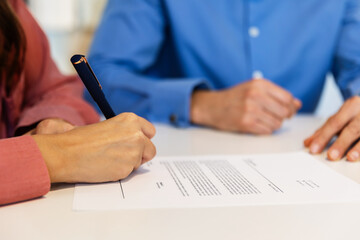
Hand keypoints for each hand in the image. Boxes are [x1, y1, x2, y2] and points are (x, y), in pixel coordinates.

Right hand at [32, 113, 155, 182]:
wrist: (66, 153)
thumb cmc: (81, 139)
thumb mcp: (108, 126)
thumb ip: (125, 132)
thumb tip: (133, 141)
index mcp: (131, 120)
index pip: (150, 132)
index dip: (142, 139)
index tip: (135, 143)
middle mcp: (137, 134)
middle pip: (150, 149)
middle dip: (140, 154)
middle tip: (121, 155)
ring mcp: (134, 152)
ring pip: (140, 162)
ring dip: (129, 164)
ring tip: (109, 160)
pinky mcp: (128, 168)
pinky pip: (129, 173)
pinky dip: (120, 172)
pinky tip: (105, 167)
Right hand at [191, 78, 301, 133]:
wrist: (213, 106)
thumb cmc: (235, 98)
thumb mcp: (254, 89)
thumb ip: (276, 94)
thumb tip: (297, 104)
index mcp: (259, 84)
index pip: (287, 98)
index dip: (291, 106)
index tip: (289, 110)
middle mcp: (255, 95)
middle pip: (284, 112)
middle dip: (283, 117)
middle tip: (276, 116)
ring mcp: (250, 110)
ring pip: (277, 123)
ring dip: (273, 124)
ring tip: (263, 120)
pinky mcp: (246, 123)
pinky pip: (267, 130)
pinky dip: (265, 130)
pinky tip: (257, 124)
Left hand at [304, 96, 359, 161]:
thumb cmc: (357, 113)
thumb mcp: (341, 117)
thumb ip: (325, 130)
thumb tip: (307, 143)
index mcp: (351, 106)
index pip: (334, 123)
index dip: (323, 137)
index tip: (313, 149)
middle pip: (351, 129)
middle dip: (340, 143)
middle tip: (331, 156)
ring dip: (358, 147)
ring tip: (350, 157)